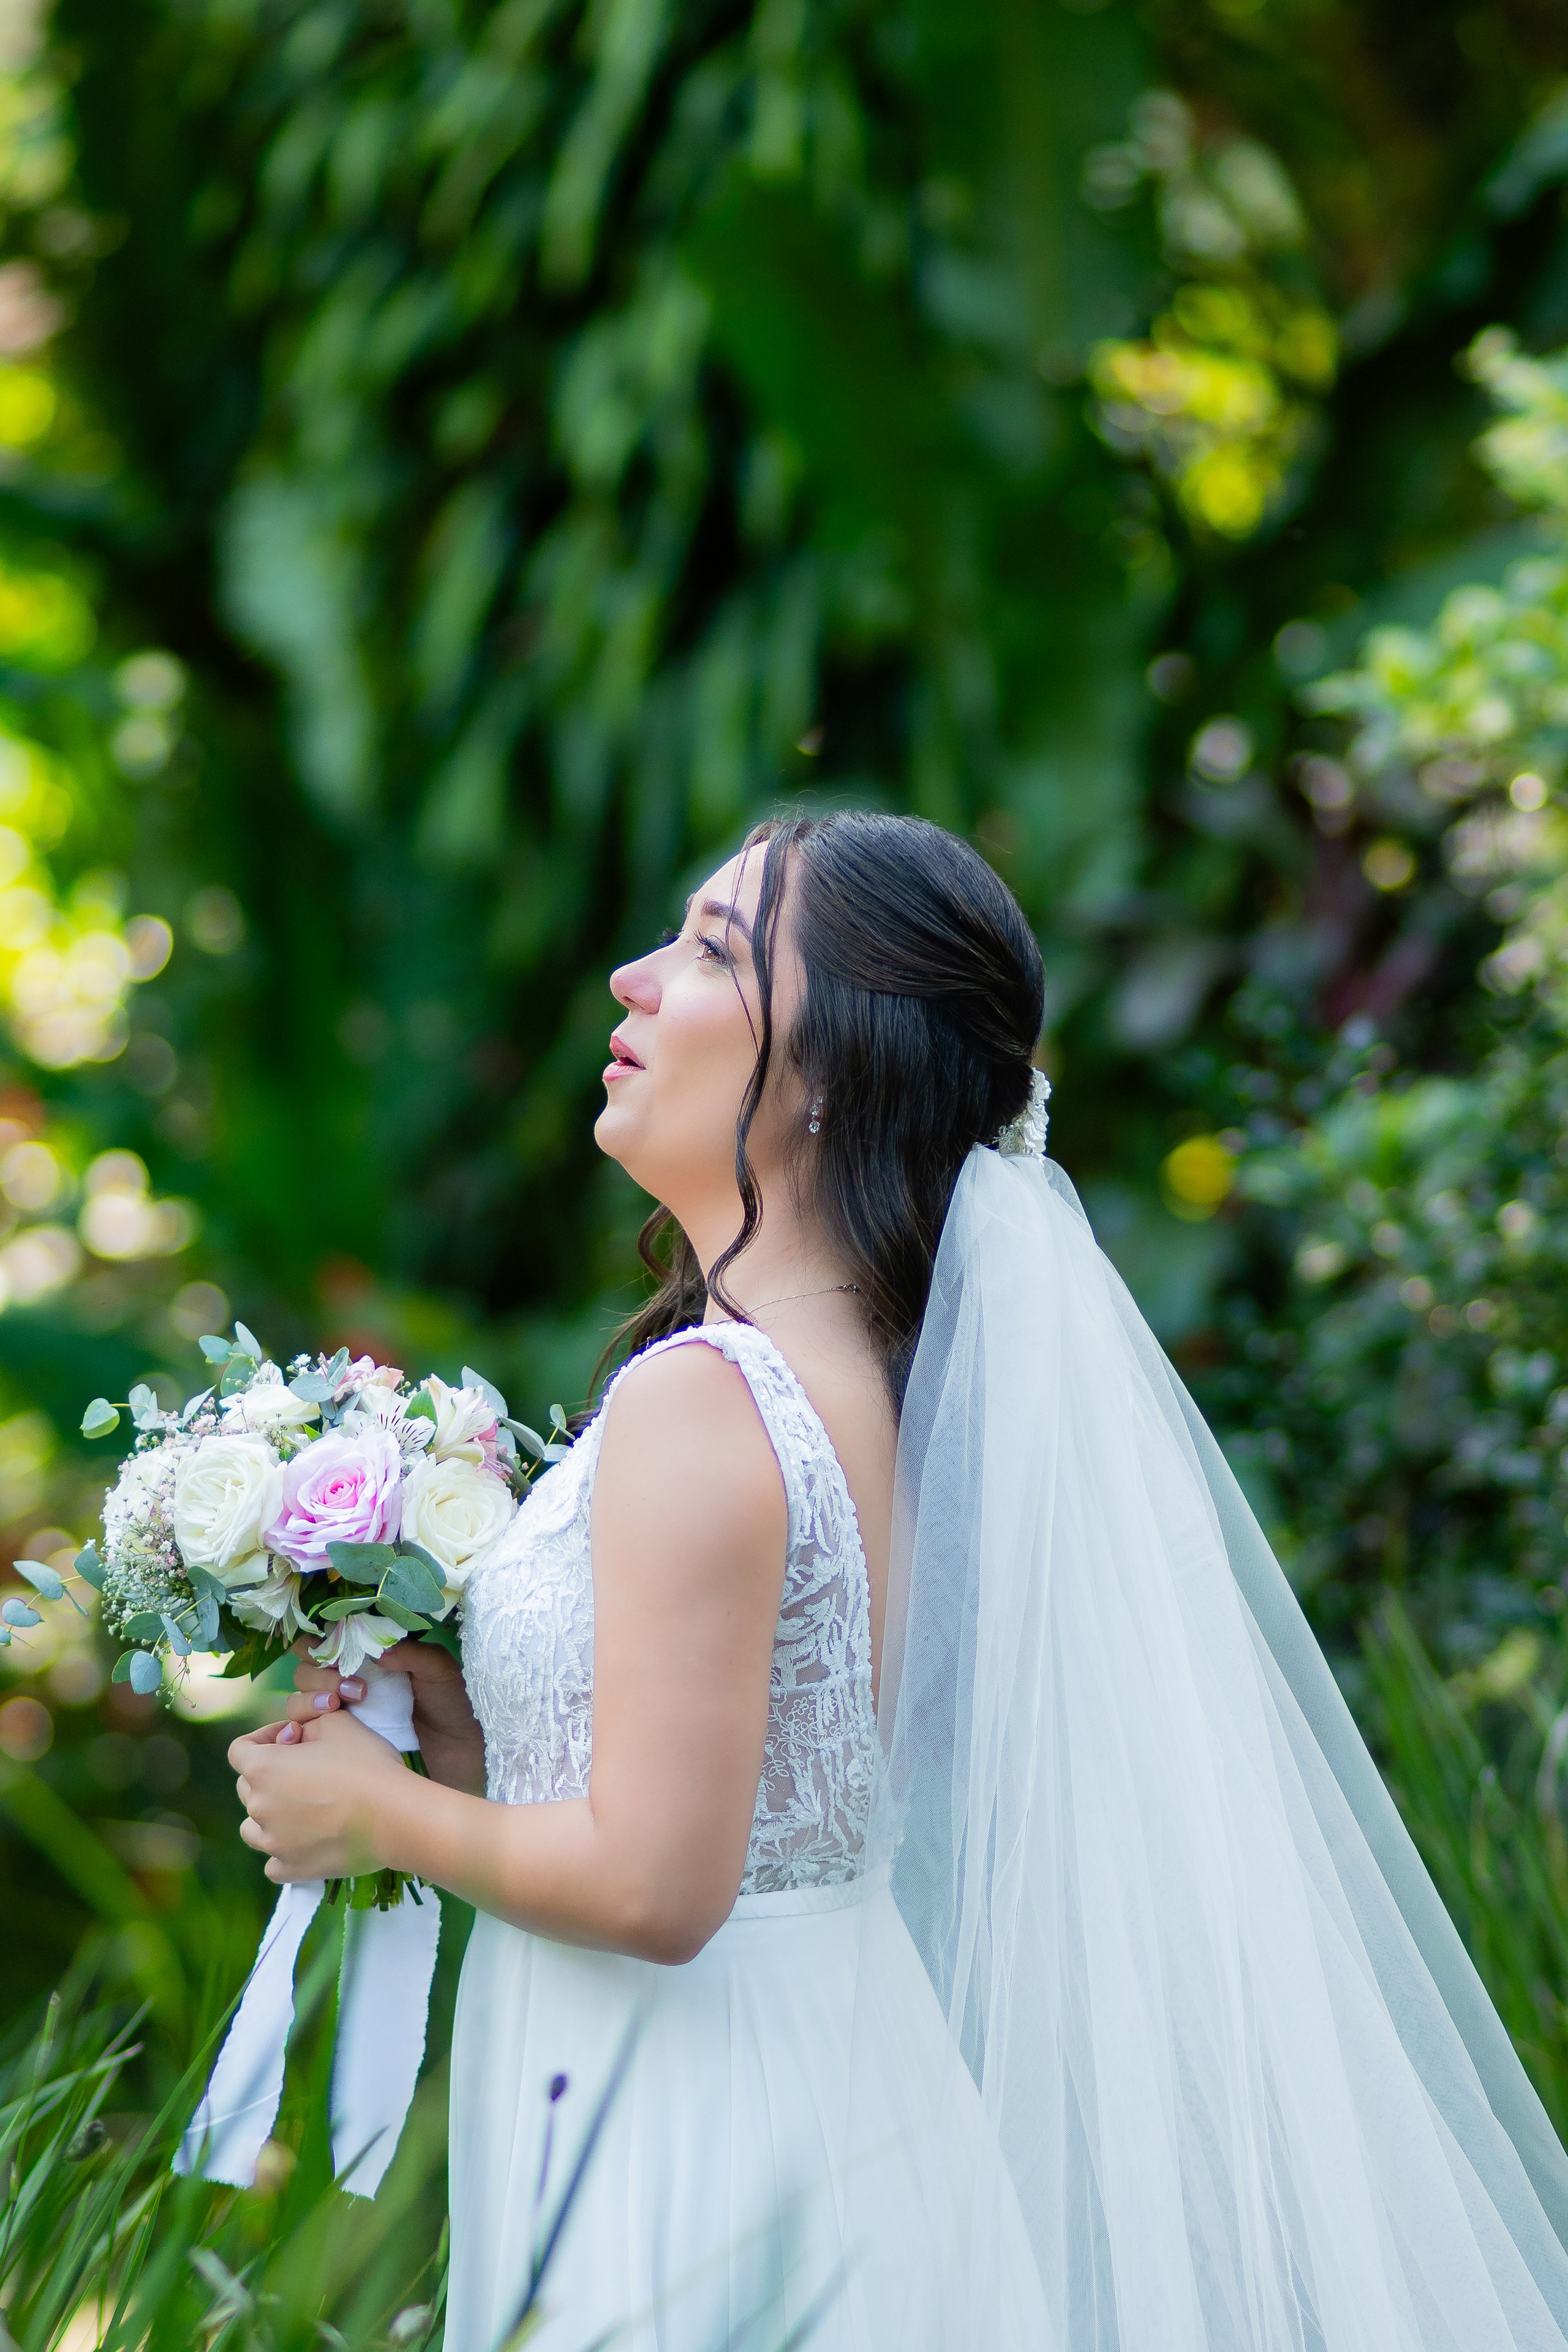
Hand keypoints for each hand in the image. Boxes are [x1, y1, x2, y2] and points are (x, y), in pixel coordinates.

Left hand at [229, 1709, 409, 1881]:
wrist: (393, 1814)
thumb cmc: (366, 1763)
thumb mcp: (337, 1723)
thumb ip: (307, 1722)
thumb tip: (294, 1736)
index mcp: (263, 1768)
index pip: (239, 1750)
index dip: (262, 1737)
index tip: (290, 1737)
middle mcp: (259, 1807)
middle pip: (246, 1787)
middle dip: (269, 1774)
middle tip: (306, 1769)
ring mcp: (273, 1842)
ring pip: (252, 1828)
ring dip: (269, 1815)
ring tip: (300, 1808)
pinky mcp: (292, 1868)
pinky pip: (273, 1863)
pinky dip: (283, 1851)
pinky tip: (304, 1841)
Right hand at [283, 1635, 485, 1792]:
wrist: (462, 1753)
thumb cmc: (452, 1704)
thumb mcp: (439, 1671)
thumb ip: (414, 1654)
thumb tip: (380, 1651)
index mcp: (369, 1658)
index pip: (326, 1641)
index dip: (322, 1642)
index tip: (338, 1651)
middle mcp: (348, 1683)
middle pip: (305, 1670)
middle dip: (318, 1674)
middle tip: (349, 1687)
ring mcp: (341, 1716)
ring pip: (299, 1700)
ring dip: (308, 1700)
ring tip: (336, 1706)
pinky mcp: (339, 1745)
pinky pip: (305, 1735)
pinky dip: (302, 1729)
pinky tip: (324, 1731)